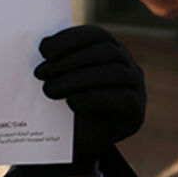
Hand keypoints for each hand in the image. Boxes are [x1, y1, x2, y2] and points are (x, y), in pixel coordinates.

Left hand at [34, 25, 145, 167]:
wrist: (79, 142)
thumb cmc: (67, 102)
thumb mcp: (61, 77)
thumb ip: (57, 59)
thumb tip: (43, 45)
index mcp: (111, 49)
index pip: (96, 34)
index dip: (70, 38)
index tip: (43, 50)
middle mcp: (128, 64)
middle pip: (105, 51)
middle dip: (69, 60)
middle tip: (40, 73)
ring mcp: (137, 87)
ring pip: (113, 72)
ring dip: (77, 79)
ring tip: (49, 90)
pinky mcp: (137, 111)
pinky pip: (121, 98)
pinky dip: (93, 98)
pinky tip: (71, 102)